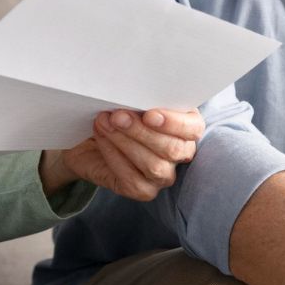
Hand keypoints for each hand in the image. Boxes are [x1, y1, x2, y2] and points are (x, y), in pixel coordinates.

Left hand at [40, 108, 205, 200]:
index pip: (193, 128)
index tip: (149, 114)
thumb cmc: (118, 112)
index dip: (174, 123)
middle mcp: (180, 153)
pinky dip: (114, 156)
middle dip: (142, 132)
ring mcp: (164, 175)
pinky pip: (133, 179)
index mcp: (187, 126)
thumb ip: (140, 98)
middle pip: (173, 149)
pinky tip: (102, 139)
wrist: (91, 134)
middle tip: (117, 116)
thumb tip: (134, 94)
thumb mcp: (131, 100)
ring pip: (154, 166)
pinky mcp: (143, 190)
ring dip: (125, 142)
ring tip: (104, 123)